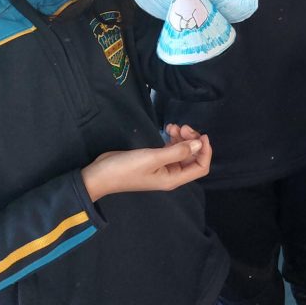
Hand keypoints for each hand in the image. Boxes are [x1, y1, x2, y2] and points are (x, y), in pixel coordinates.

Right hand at [81, 130, 211, 201]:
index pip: (200, 167)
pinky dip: (173, 137)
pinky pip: (171, 147)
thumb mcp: (153, 158)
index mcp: (174, 178)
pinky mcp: (154, 158)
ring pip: (182, 150)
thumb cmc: (126, 169)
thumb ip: (177, 151)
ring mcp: (163, 166)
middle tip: (183, 126)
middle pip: (192, 156)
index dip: (205, 151)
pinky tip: (168, 128)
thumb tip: (199, 144)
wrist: (99, 175)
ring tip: (174, 126)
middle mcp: (171, 173)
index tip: (201, 135)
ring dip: (182, 137)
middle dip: (192, 140)